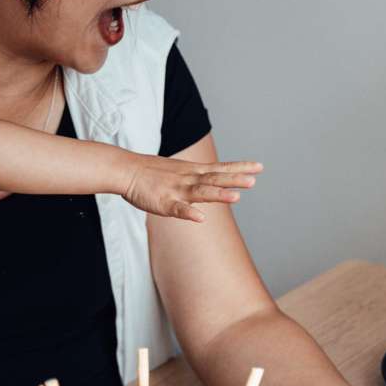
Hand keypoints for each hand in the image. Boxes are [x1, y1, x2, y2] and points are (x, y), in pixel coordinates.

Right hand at [122, 155, 262, 221]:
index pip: (220, 168)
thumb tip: (219, 183)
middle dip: (234, 180)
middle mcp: (188, 179)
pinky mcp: (163, 202)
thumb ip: (200, 178)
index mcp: (193, 171)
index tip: (260, 167)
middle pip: (214, 178)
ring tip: (236, 198)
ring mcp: (176, 190)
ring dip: (217, 195)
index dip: (240, 167)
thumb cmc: (152, 172)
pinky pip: (177, 209)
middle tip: (253, 181)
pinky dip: (188, 213)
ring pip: (199, 192)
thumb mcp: (180, 171)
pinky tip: (199, 218)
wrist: (125, 170)